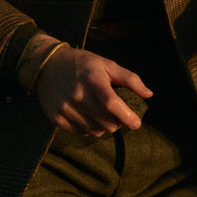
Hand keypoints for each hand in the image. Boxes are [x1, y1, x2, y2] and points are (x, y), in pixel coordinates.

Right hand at [18, 36, 152, 136]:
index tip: (136, 123)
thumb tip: (149, 94)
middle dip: (117, 122)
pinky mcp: (56, 117)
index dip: (127, 116)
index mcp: (92, 78)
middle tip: (116, 114)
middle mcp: (77, 94)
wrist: (47, 65)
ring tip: (99, 112)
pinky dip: (87, 127)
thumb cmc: (83, 64)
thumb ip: (129, 79)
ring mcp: (65, 107)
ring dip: (103, 126)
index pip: (111, 103)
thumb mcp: (106, 64)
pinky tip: (85, 114)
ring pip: (95, 131)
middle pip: (106, 122)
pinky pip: (80, 132)